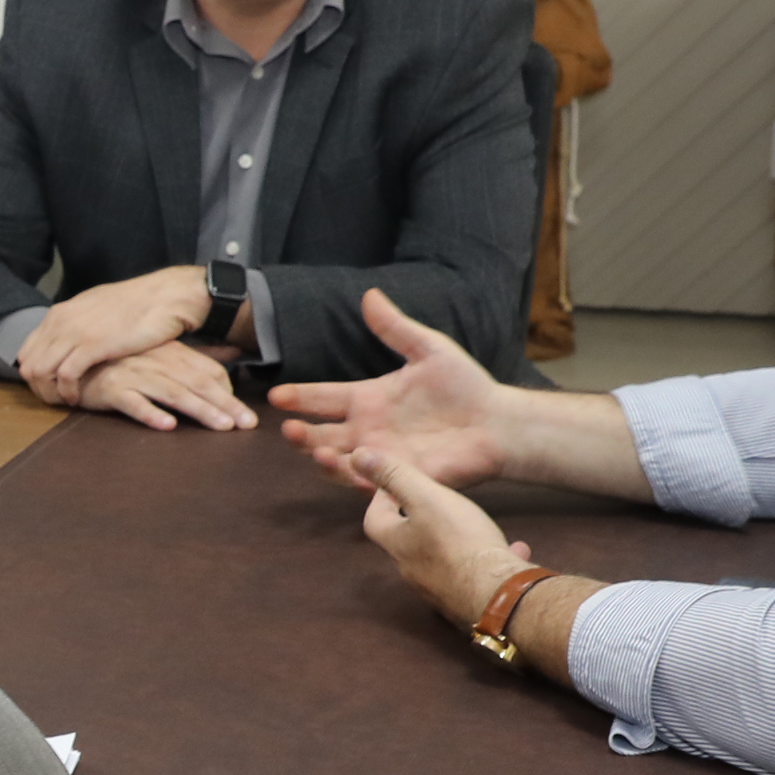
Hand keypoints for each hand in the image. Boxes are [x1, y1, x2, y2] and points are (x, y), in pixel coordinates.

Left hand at [16, 265, 212, 398]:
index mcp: (59, 312)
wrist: (164, 296)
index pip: (27, 349)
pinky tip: (77, 399)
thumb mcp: (96, 307)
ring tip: (66, 401)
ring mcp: (74, 332)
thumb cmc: (136, 304)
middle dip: (38, 387)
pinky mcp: (91, 346)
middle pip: (29, 363)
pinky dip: (67, 392)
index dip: (35, 372)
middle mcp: (60, 321)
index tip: (50, 386)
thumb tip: (67, 335)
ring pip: (41, 371)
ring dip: (50, 392)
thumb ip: (77, 322)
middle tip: (56, 400)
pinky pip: (64, 376)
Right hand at [57, 342, 245, 433]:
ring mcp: (133, 374)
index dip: (229, 395)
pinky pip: (133, 402)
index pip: (208, 372)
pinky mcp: (110, 389)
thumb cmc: (123, 361)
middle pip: (197, 383)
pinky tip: (167, 425)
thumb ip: (198, 355)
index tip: (246, 417)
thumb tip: (234, 350)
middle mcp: (156, 361)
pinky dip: (150, 413)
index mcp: (171, 352)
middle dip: (224, 405)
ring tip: (220, 427)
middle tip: (247, 425)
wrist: (75, 359)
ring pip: (172, 393)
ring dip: (198, 410)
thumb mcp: (162, 353)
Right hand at [273, 287, 513, 492]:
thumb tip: (369, 294)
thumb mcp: (428, 349)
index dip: (301, 397)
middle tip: (287, 428)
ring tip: (313, 449)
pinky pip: (369, 480)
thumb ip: (395, 328)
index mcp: (370, 399)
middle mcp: (369, 430)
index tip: (277, 394)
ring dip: (320, 457)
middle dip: (301, 434)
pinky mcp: (400, 475)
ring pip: (338, 461)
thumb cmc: (465, 386)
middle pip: (322, 434)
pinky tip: (348, 464)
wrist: (497, 421)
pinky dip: (354, 476)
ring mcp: (382, 455)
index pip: (325, 398)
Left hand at [353, 448, 532, 628]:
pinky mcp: (470, 599)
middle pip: (408, 540)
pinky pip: (478, 574)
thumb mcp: (425, 497)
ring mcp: (440, 589)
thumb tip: (358, 456)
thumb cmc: (459, 542)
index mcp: (397, 544)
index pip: (374, 519)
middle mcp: (413, 571)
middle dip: (421, 518)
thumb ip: (395, 475)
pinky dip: (490, 559)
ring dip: (456, 540)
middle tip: (440, 499)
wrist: (496, 595)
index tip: (397, 481)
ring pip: (443, 558)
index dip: (381, 498)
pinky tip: (514, 548)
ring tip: (476, 524)